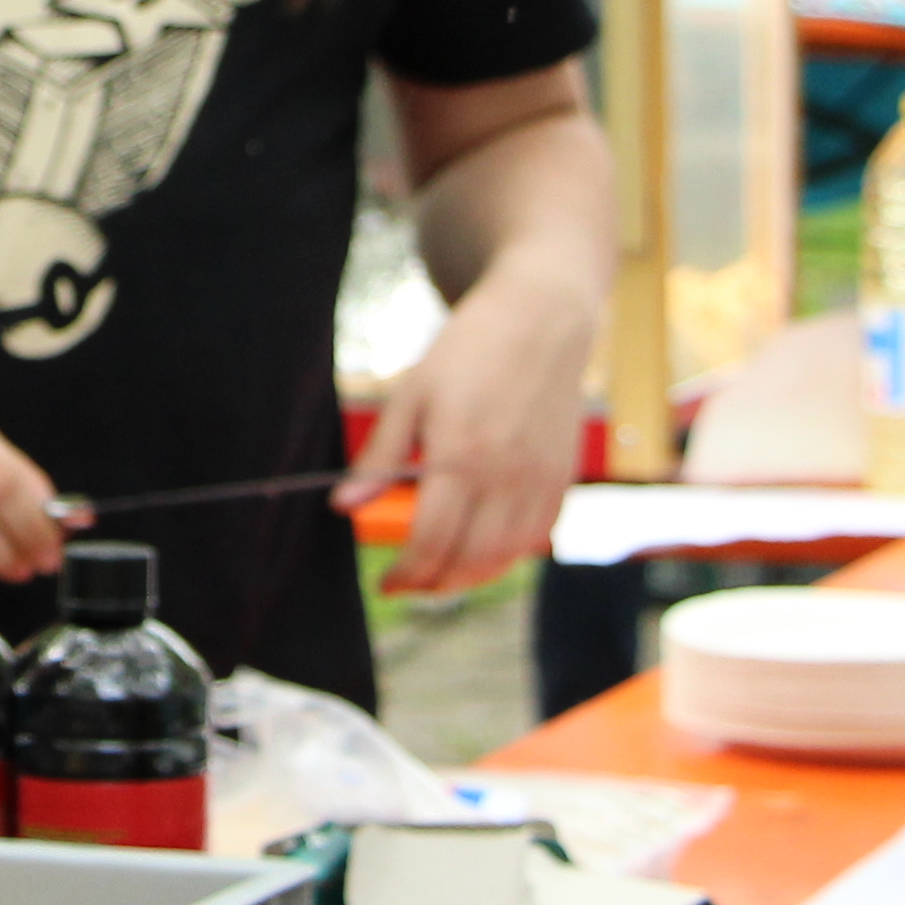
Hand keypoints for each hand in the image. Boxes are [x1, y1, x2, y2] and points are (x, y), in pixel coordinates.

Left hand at [356, 270, 593, 596]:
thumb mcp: (411, 394)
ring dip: (470, 578)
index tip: (386, 583)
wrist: (541, 319)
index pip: (432, 540)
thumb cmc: (469, 351)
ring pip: (506, 557)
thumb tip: (343, 505)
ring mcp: (539, 479)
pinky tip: (481, 553)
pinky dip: (507, 557)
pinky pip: (536, 538)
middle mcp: (506, 474)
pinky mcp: (562, 478)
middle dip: (434, 584)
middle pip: (470, 559)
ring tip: (440, 576)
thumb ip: (380, 456)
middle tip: (409, 585)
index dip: (406, 573)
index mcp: (461, 453)